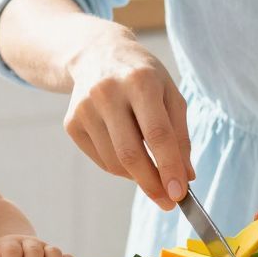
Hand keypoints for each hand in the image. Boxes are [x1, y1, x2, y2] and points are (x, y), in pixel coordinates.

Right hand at [63, 32, 192, 208]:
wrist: (97, 54)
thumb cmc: (143, 77)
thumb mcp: (170, 95)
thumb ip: (180, 136)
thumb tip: (185, 177)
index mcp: (140, 81)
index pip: (158, 134)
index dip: (169, 168)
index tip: (179, 194)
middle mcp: (108, 92)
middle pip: (131, 153)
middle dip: (151, 184)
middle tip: (167, 201)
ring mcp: (85, 108)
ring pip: (114, 162)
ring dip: (137, 176)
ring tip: (150, 169)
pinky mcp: (71, 122)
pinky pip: (101, 159)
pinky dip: (119, 167)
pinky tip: (128, 151)